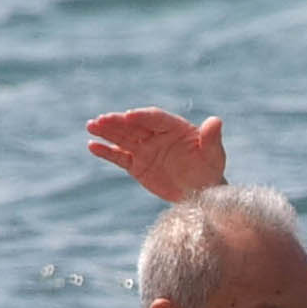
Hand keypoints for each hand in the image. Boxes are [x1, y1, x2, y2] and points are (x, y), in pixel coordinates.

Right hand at [87, 108, 227, 202]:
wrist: (200, 193)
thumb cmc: (210, 170)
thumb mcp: (213, 155)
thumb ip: (211, 138)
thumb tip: (215, 121)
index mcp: (174, 127)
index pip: (155, 118)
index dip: (142, 116)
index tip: (128, 115)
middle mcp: (156, 135)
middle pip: (134, 126)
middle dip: (117, 122)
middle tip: (101, 119)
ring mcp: (145, 149)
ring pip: (123, 138)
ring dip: (107, 132)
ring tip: (91, 126)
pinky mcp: (136, 165)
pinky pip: (119, 157)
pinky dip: (106, 152)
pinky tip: (92, 146)